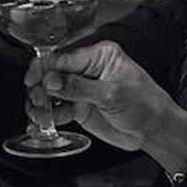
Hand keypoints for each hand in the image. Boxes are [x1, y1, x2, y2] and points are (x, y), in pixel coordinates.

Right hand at [28, 41, 186, 159]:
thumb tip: (51, 80)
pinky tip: (42, 122)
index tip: (32, 81)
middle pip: (53, 74)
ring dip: (42, 103)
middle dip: (41, 88)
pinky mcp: (81, 108)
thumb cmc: (145, 104)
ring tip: (39, 114)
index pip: (63, 57)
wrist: (154, 130)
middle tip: (37, 101)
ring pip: (52, 93)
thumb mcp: (111, 94)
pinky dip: (49, 116)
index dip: (44, 68)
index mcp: (99, 55)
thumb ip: (78, 87)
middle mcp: (88, 69)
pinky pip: (59, 109)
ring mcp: (83, 89)